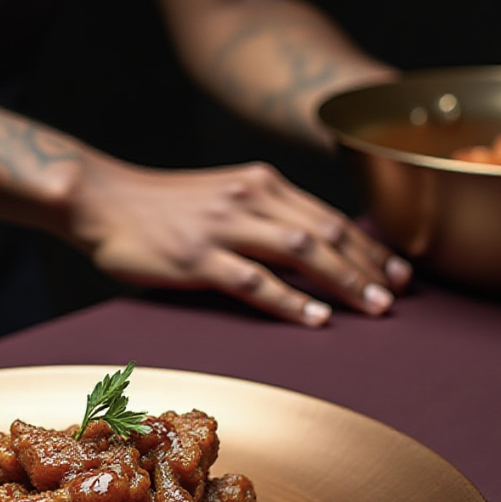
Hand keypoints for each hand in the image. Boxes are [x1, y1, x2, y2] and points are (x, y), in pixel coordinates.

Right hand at [68, 156, 410, 326]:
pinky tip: (316, 318)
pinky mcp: (196, 257)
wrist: (101, 199)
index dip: (368, 246)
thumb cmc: (159, 207)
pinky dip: (291, 301)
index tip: (398, 272)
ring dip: (343, 282)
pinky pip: (255, 281)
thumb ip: (260, 215)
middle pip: (325, 233)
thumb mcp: (219, 196)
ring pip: (300, 253)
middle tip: (398, 297)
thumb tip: (304, 249)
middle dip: (369, 266)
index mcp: (259, 183)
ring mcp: (222, 227)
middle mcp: (248, 198)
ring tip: (373, 309)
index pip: (327, 217)